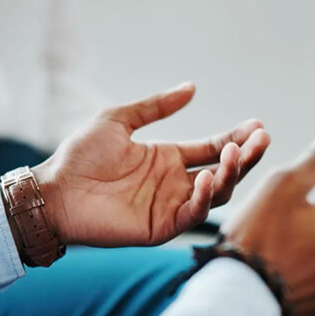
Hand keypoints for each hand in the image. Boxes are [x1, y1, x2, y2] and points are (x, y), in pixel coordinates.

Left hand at [32, 82, 269, 246]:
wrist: (53, 189)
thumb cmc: (79, 155)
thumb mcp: (119, 120)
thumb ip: (156, 107)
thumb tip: (191, 87)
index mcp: (167, 159)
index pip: (212, 148)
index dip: (236, 138)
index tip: (257, 125)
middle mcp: (174, 184)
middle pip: (223, 172)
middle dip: (245, 155)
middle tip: (261, 137)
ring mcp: (168, 206)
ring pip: (214, 194)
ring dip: (229, 174)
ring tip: (235, 152)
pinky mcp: (158, 228)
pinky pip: (190, 216)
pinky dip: (202, 200)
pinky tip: (205, 179)